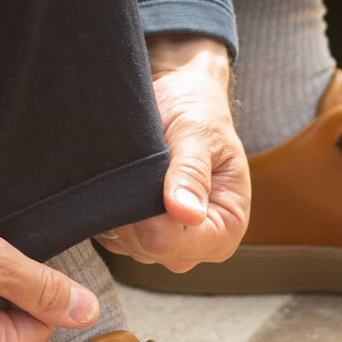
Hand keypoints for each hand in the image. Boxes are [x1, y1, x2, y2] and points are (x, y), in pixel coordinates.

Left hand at [98, 32, 249, 270]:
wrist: (181, 92)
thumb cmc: (197, 108)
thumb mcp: (197, 132)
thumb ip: (191, 171)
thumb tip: (187, 213)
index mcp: (228, 224)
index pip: (175, 243)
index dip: (149, 219)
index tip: (142, 180)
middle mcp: (202, 242)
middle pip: (150, 248)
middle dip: (134, 212)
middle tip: (137, 168)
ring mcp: (172, 243)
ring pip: (130, 244)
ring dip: (121, 209)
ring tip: (134, 171)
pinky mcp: (147, 235)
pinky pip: (117, 238)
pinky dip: (112, 212)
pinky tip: (123, 182)